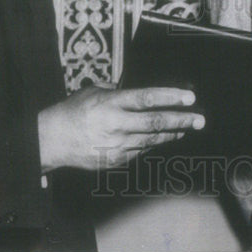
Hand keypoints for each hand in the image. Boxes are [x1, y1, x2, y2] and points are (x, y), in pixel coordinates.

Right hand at [38, 86, 203, 170]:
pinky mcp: (114, 160)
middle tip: (199, 119)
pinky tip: (163, 138)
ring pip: (152, 140)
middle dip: (181, 120)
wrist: (51, 140)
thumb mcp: (93, 91)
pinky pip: (140, 151)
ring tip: (187, 128)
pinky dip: (152, 144)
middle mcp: (116, 124)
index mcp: (111, 103)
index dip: (171, 97)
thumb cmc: (73, 111)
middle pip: (156, 123)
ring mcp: (116, 145)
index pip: (148, 99)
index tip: (190, 98)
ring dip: (172, 134)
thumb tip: (137, 93)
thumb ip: (117, 91)